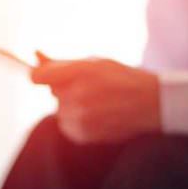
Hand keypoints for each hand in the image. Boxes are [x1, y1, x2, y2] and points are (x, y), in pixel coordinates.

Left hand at [31, 53, 160, 144]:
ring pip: (59, 109)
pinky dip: (77, 122)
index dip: (41, 75)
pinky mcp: (81, 134)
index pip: (37, 77)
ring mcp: (79, 117)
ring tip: (98, 103)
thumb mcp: (95, 62)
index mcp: (80, 71)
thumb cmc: (122, 78)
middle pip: (52, 92)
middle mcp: (77, 95)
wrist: (153, 104)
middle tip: (92, 88)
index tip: (48, 75)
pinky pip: (66, 126)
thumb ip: (62, 62)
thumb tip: (35, 54)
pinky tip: (98, 116)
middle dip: (66, 89)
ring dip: (71, 107)